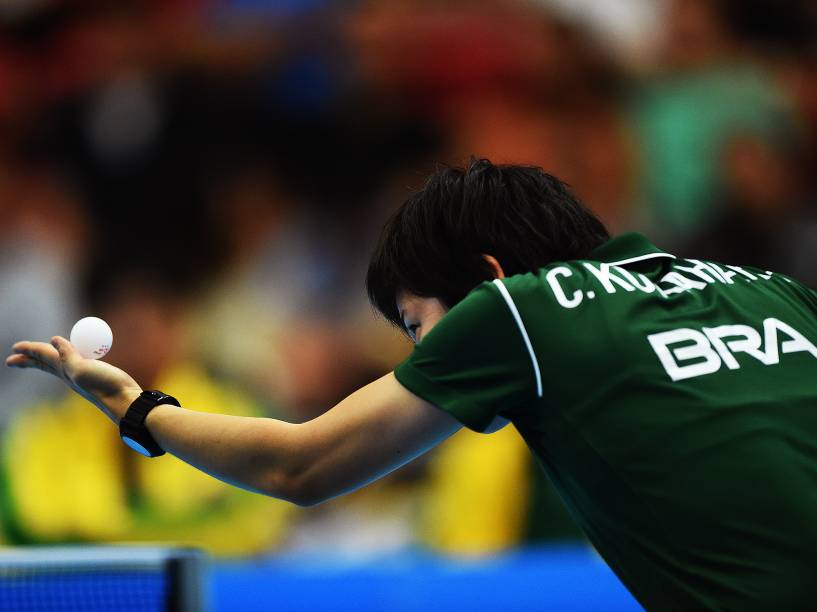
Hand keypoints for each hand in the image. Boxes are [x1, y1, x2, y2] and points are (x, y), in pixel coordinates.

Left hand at [6, 336, 142, 422]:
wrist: (124, 400)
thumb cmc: (104, 385)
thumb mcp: (82, 370)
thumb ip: (67, 356)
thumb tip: (55, 339)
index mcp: (65, 370)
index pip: (42, 357)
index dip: (28, 351)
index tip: (14, 348)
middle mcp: (70, 373)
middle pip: (45, 362)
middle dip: (29, 358)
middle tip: (14, 354)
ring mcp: (81, 374)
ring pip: (58, 363)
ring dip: (45, 357)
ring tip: (38, 354)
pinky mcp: (94, 373)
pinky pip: (76, 360)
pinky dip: (69, 354)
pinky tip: (72, 354)